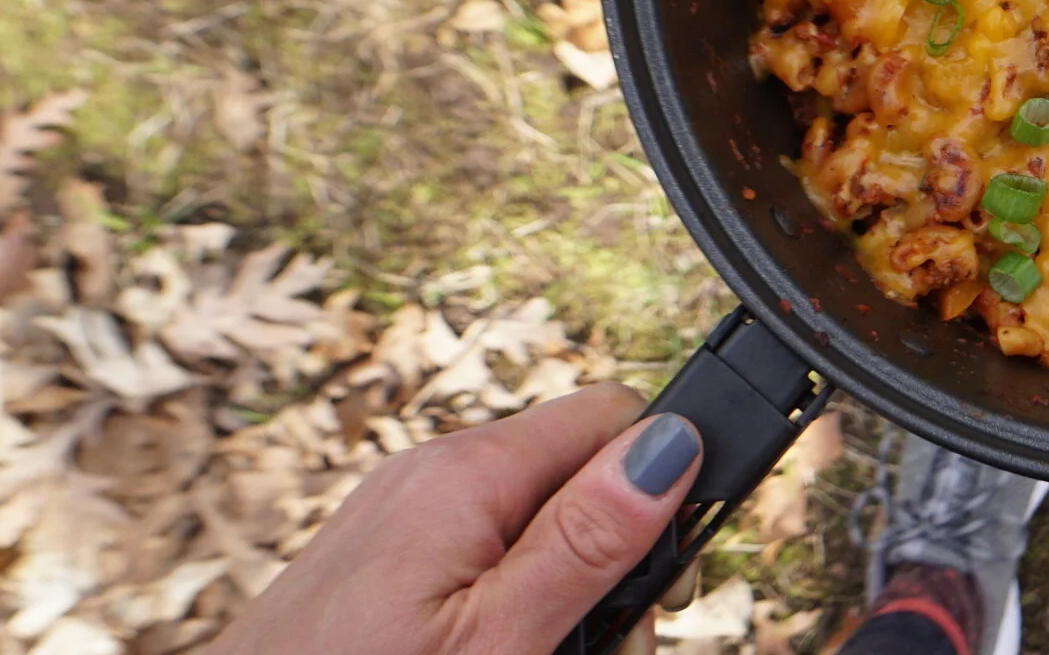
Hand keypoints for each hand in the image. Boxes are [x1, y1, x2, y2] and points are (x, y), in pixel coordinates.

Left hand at [207, 383, 701, 654]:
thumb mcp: (498, 639)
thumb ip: (584, 541)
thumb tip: (670, 444)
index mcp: (465, 474)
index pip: (613, 416)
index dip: (657, 491)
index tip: (660, 580)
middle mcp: (429, 471)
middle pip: (575, 475)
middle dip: (610, 558)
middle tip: (608, 646)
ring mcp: (398, 512)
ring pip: (529, 520)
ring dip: (563, 589)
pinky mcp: (377, 555)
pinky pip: (476, 549)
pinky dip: (507, 600)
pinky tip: (497, 651)